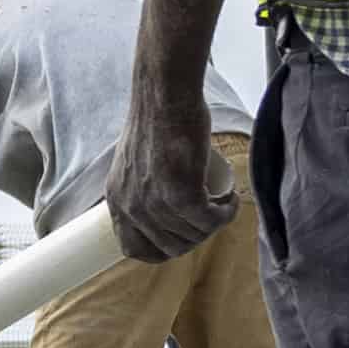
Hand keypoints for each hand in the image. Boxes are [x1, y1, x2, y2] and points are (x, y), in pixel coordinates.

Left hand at [109, 104, 235, 266]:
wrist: (165, 97)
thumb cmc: (155, 122)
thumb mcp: (133, 164)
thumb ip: (136, 186)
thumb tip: (156, 210)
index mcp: (117, 200)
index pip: (134, 248)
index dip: (161, 250)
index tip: (181, 237)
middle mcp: (132, 207)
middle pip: (171, 246)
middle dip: (196, 237)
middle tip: (209, 214)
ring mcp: (156, 203)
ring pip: (195, 234)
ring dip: (215, 224)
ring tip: (222, 202)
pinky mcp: (183, 194)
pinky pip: (211, 220)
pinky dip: (226, 214)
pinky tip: (230, 202)